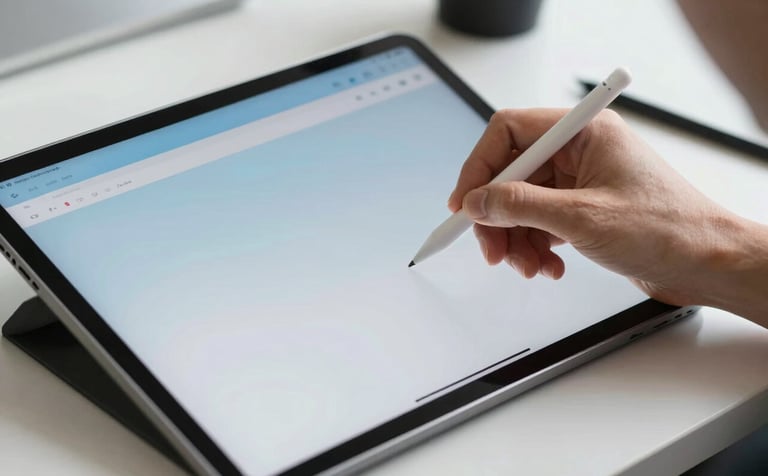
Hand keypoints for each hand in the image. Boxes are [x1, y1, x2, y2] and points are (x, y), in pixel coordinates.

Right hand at [448, 108, 767, 323]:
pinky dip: (535, 247)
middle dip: (498, 216)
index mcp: (582, 132)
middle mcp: (578, 151)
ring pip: (521, 203)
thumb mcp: (581, 218)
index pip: (509, 132)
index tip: (465, 204)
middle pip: (510, 174)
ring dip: (517, 239)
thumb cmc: (666, 229)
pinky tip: (548, 266)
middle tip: (493, 250)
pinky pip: (539, 222)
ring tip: (529, 266)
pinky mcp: (582, 208)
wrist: (706, 263)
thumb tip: (478, 201)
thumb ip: (521, 206)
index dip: (480, 167)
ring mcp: (580, 180)